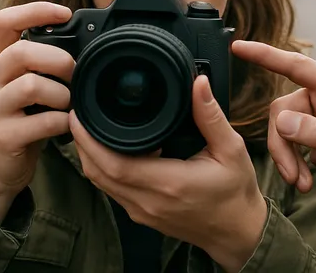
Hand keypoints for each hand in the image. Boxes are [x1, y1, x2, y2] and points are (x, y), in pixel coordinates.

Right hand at [0, 2, 75, 223]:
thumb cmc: (20, 118)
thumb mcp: (24, 84)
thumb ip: (41, 63)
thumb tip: (85, 44)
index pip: (4, 21)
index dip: (35, 11)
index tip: (65, 13)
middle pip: (21, 52)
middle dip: (58, 60)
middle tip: (74, 74)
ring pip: (31, 85)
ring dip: (62, 93)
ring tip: (69, 103)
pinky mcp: (2, 136)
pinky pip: (41, 121)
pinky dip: (62, 121)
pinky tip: (66, 124)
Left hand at [69, 75, 267, 272]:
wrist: (237, 231)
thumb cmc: (235, 192)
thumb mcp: (231, 149)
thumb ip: (211, 116)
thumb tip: (199, 84)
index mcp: (169, 183)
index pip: (114, 164)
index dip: (90, 140)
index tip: (81, 115)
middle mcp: (149, 201)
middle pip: (98, 172)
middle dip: (82, 142)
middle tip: (78, 114)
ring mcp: (142, 211)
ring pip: (101, 183)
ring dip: (89, 156)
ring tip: (88, 127)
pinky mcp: (142, 214)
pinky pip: (112, 190)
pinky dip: (102, 169)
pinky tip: (108, 149)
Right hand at [231, 40, 315, 213]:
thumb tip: (282, 122)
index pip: (295, 66)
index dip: (265, 55)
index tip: (238, 47)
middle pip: (282, 110)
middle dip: (282, 143)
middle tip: (293, 173)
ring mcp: (315, 116)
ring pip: (280, 129)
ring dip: (286, 157)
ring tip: (301, 182)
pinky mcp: (310, 135)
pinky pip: (286, 144)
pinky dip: (290, 163)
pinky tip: (304, 180)